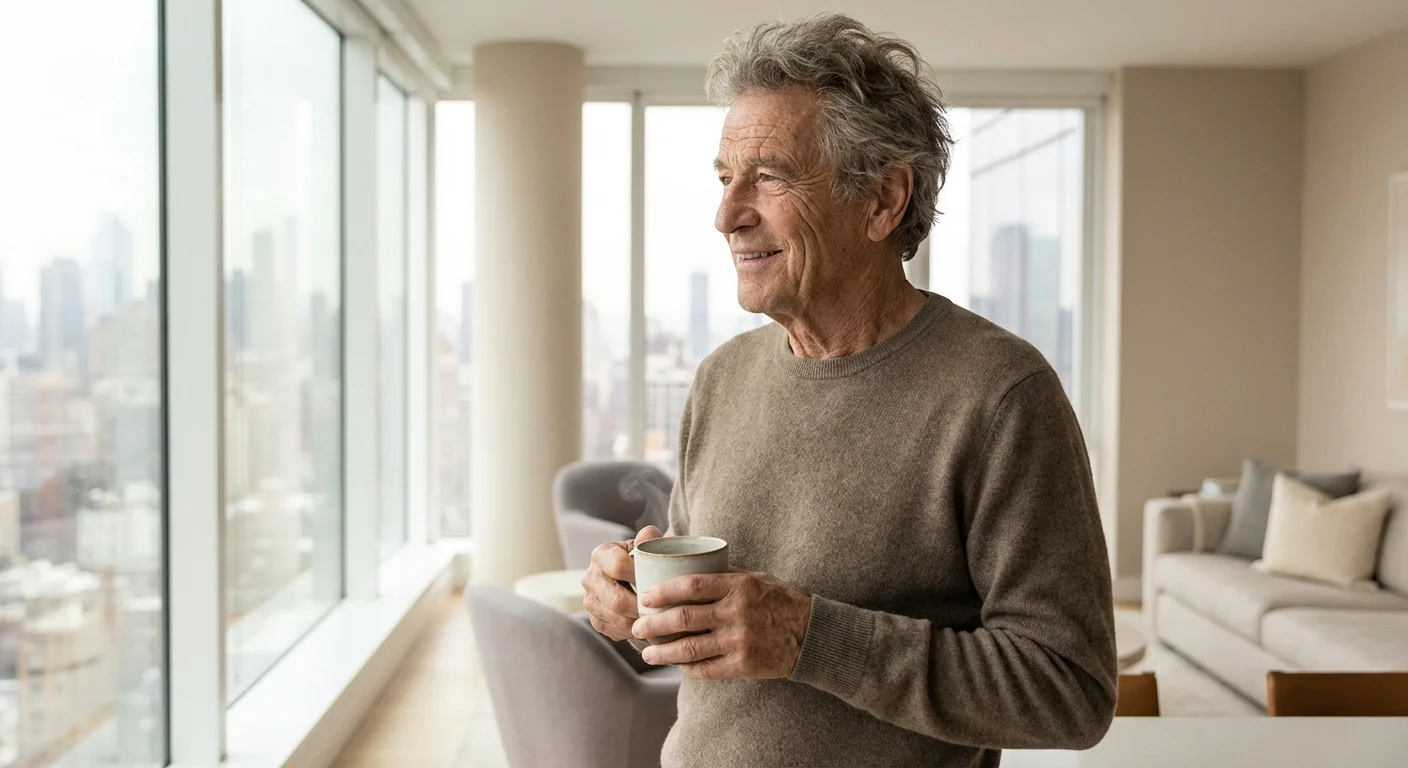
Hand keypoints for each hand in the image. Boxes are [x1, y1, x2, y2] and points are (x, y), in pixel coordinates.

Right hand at [581, 525, 662, 640]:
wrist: (628, 578)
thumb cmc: (640, 560)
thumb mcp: (644, 547)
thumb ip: (648, 540)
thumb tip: (650, 534)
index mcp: (600, 554)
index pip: (618, 566)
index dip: (639, 576)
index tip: (660, 582)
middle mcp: (589, 578)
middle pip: (616, 599)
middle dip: (642, 607)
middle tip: (665, 610)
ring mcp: (589, 601)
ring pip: (616, 618)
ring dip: (640, 622)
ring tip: (660, 621)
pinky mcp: (594, 620)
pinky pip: (615, 631)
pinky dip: (634, 632)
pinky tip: (648, 627)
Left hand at [630, 570, 812, 679]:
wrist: (812, 634)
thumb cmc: (781, 600)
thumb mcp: (755, 578)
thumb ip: (724, 575)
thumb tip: (689, 568)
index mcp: (738, 586)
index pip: (691, 585)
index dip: (663, 591)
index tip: (645, 596)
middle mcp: (736, 612)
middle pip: (683, 618)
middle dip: (654, 624)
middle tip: (637, 626)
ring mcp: (739, 641)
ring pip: (689, 648)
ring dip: (663, 652)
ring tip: (647, 653)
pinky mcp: (743, 665)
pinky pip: (707, 669)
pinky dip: (687, 668)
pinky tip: (676, 667)